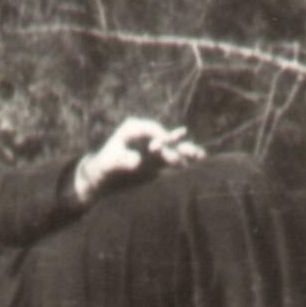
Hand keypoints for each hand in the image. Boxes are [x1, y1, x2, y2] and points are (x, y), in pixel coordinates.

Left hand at [72, 117, 203, 205]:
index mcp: (133, 128)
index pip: (151, 130)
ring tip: (199, 155)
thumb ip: (123, 160)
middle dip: (174, 146)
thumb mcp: (110, 162)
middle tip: (179, 157)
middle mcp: (147, 135)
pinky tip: (201, 158)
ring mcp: (155, 147)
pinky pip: (176, 157)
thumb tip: (138, 162)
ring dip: (186, 150)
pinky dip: (187, 158)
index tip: (160, 148)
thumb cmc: (104, 166)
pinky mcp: (160, 160)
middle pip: (165, 137)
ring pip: (174, 147)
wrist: (104, 178)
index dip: (158, 137)